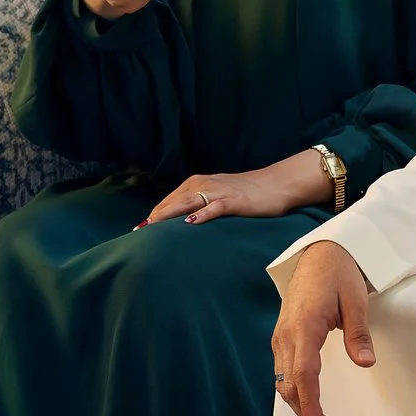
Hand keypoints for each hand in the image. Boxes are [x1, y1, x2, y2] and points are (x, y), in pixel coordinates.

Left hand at [138, 152, 331, 226]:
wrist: (276, 184)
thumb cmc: (246, 192)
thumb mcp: (217, 195)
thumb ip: (198, 205)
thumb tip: (180, 223)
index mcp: (197, 183)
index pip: (169, 200)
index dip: (154, 215)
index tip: (139, 230)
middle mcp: (204, 184)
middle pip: (174, 201)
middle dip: (156, 217)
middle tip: (138, 233)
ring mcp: (220, 192)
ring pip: (189, 202)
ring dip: (170, 214)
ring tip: (154, 226)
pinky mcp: (235, 201)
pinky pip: (215, 207)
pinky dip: (203, 214)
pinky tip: (191, 222)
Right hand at [271, 241, 374, 415]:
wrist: (319, 254)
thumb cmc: (338, 275)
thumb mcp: (356, 301)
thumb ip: (358, 334)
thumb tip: (366, 363)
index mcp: (304, 326)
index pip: (304, 373)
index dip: (310, 402)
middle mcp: (286, 334)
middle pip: (289, 384)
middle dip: (306, 411)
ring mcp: (281, 336)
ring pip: (283, 380)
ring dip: (299, 404)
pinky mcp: (283, 337)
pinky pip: (283, 370)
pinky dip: (294, 389)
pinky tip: (309, 399)